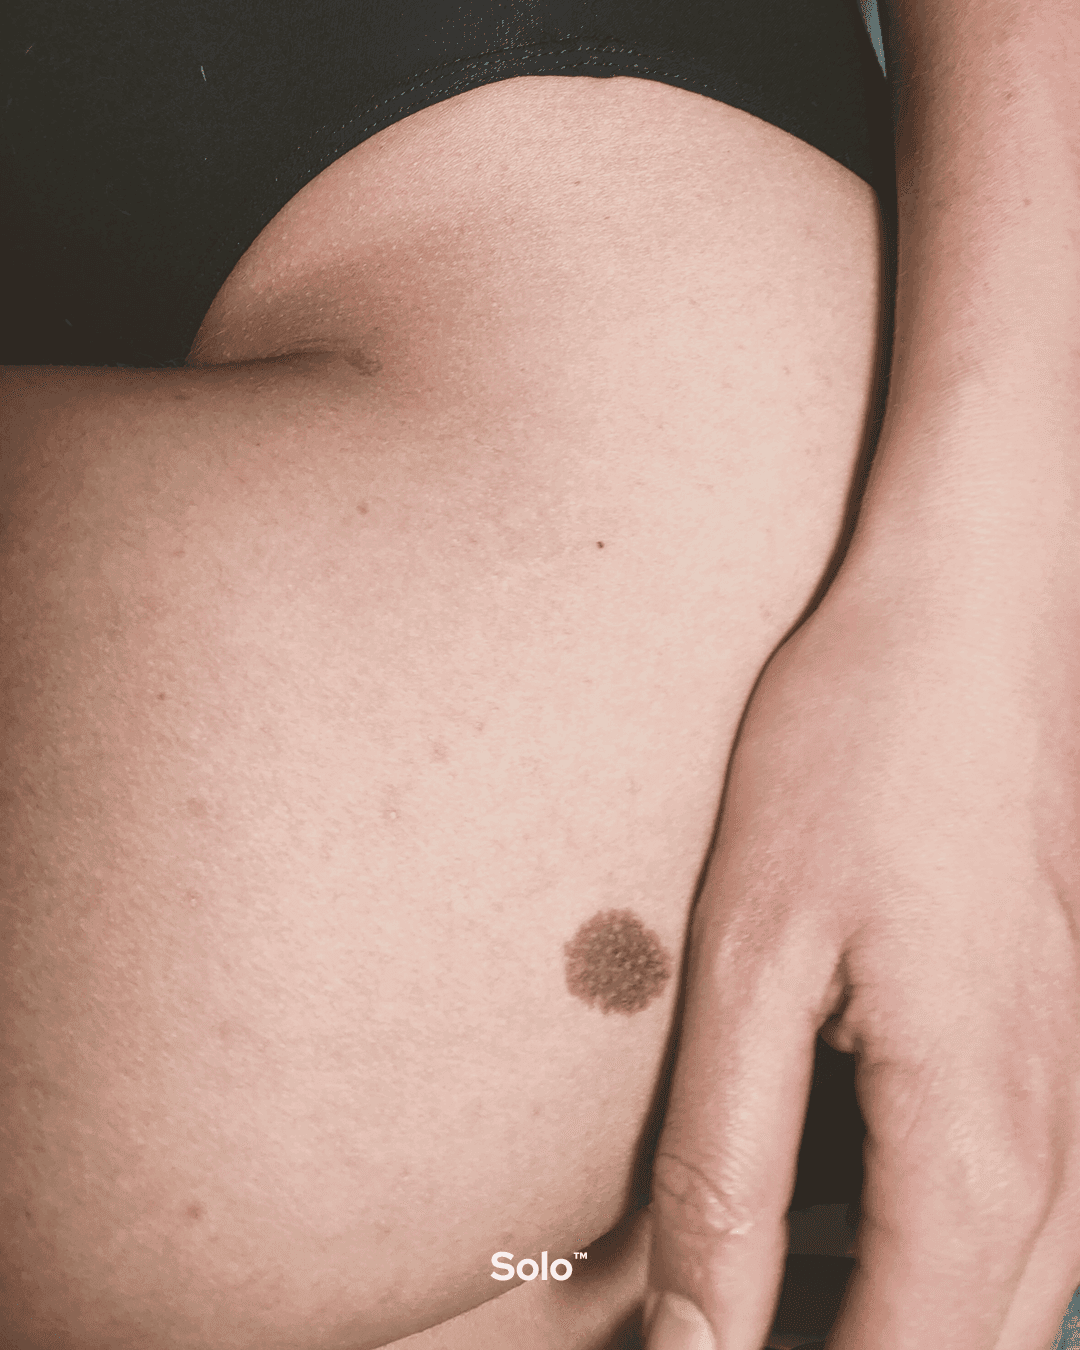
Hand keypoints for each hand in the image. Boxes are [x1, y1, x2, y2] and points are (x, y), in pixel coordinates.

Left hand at [643, 581, 1079, 1349]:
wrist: (969, 624)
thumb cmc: (856, 759)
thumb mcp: (753, 958)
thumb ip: (726, 1167)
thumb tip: (695, 1343)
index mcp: (981, 1145)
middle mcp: (1063, 1154)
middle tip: (688, 1319)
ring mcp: (1077, 1107)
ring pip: (980, 1293)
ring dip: (854, 1302)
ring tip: (729, 1248)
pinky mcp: (1054, 1057)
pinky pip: (993, 1210)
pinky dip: (891, 1229)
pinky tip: (800, 1165)